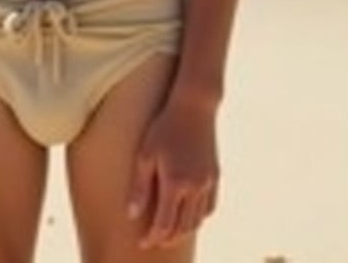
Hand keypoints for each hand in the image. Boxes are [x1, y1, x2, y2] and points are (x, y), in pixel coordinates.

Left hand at [127, 99, 218, 248]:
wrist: (194, 106)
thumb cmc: (164, 127)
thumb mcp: (145, 154)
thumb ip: (140, 187)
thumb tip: (132, 215)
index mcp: (174, 182)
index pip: (164, 224)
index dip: (152, 237)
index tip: (142, 242)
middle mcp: (194, 187)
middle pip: (182, 227)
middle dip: (167, 238)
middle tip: (154, 241)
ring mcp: (207, 182)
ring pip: (197, 220)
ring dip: (183, 230)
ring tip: (169, 233)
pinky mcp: (215, 176)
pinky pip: (210, 206)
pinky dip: (199, 217)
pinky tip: (189, 216)